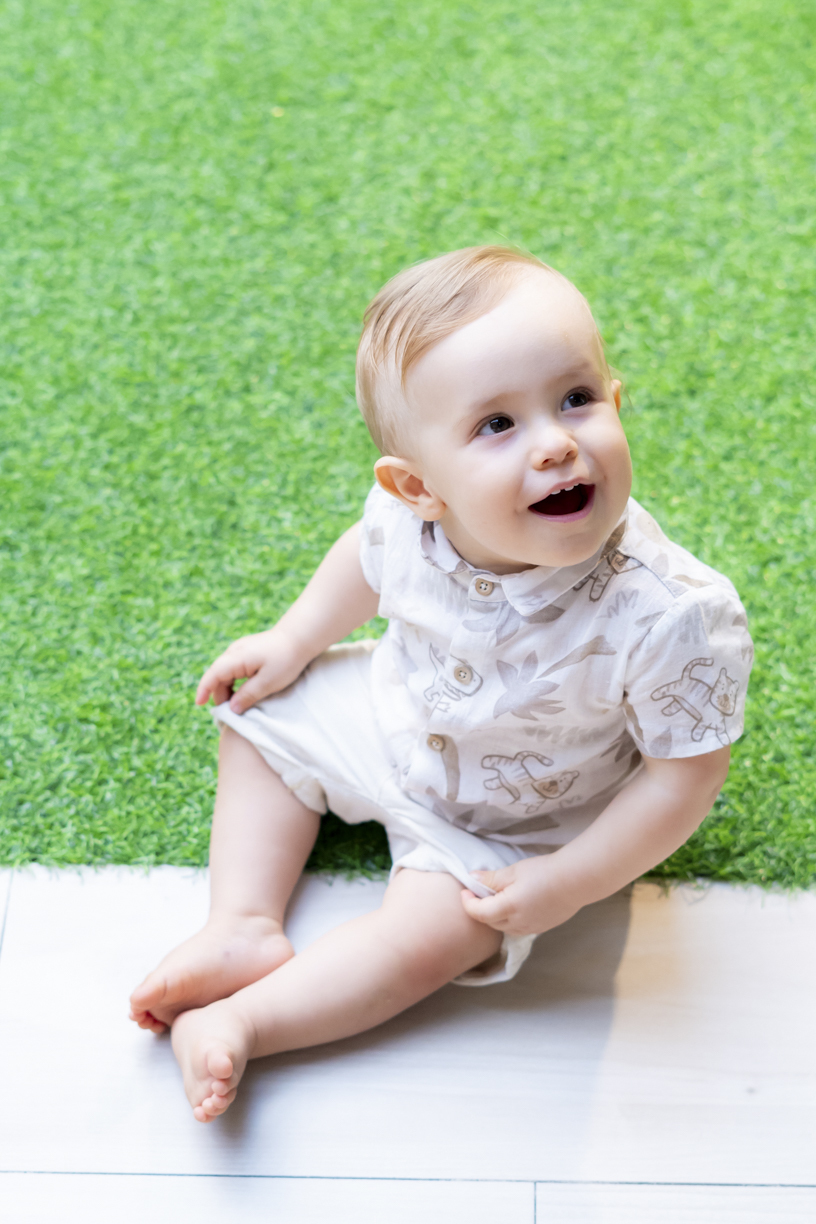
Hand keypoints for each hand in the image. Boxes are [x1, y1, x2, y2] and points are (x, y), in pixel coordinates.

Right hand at [195, 626, 309, 713]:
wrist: (299, 637)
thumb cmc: (286, 659)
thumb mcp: (268, 682)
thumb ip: (248, 695)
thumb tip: (231, 708)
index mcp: (236, 657)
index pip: (213, 675)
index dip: (204, 690)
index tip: (199, 704)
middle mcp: (234, 652)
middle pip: (218, 676)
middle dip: (220, 694)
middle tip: (231, 713)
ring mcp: (240, 650)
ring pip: (226, 673)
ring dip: (228, 689)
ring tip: (239, 705)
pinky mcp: (247, 652)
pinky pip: (234, 669)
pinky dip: (235, 682)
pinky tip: (244, 692)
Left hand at [460, 854, 580, 937]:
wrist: (576, 880)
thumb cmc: (544, 872)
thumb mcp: (514, 871)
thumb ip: (491, 878)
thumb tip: (472, 879)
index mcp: (508, 908)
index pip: (479, 913)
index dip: (467, 903)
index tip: (464, 891)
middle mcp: (517, 923)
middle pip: (490, 922)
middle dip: (480, 909)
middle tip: (477, 893)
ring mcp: (530, 928)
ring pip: (504, 927)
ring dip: (495, 916)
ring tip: (496, 899)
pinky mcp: (541, 928)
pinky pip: (518, 928)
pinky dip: (510, 919)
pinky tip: (515, 905)